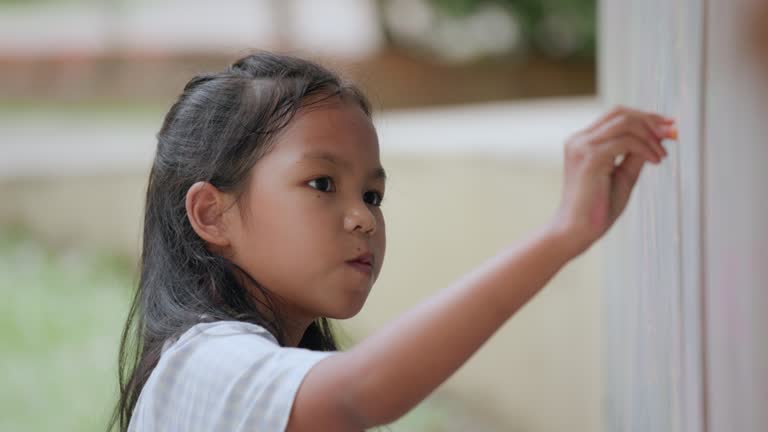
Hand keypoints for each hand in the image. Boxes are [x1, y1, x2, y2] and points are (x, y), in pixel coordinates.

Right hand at [549, 106, 677, 256]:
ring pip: (624, 123)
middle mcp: (579, 140)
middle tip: (673, 133)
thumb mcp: (623, 175)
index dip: (645, 117)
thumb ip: (636, 155)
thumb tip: (658, 137)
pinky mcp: (589, 158)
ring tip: (661, 155)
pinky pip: (625, 141)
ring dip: (650, 135)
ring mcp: (582, 147)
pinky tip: (655, 161)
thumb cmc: (597, 208)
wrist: (577, 230)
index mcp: (583, 142)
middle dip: (651, 120)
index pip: (616, 116)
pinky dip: (645, 148)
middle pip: (620, 113)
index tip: (669, 127)